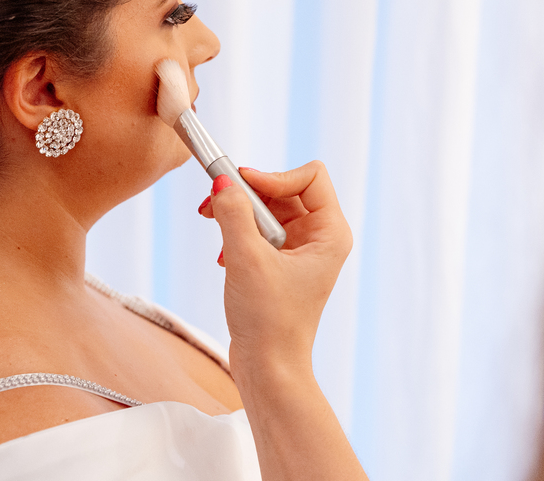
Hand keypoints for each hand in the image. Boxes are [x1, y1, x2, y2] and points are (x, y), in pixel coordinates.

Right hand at [199, 162, 351, 381]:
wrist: (268, 368)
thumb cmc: (269, 319)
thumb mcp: (246, 257)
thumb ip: (233, 213)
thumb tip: (222, 181)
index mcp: (330, 233)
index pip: (310, 176)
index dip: (273, 176)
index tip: (240, 185)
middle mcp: (321, 238)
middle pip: (284, 190)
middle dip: (248, 195)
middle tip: (214, 202)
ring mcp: (302, 251)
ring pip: (268, 210)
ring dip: (238, 215)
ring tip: (213, 224)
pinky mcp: (283, 264)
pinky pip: (260, 232)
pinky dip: (238, 235)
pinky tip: (224, 257)